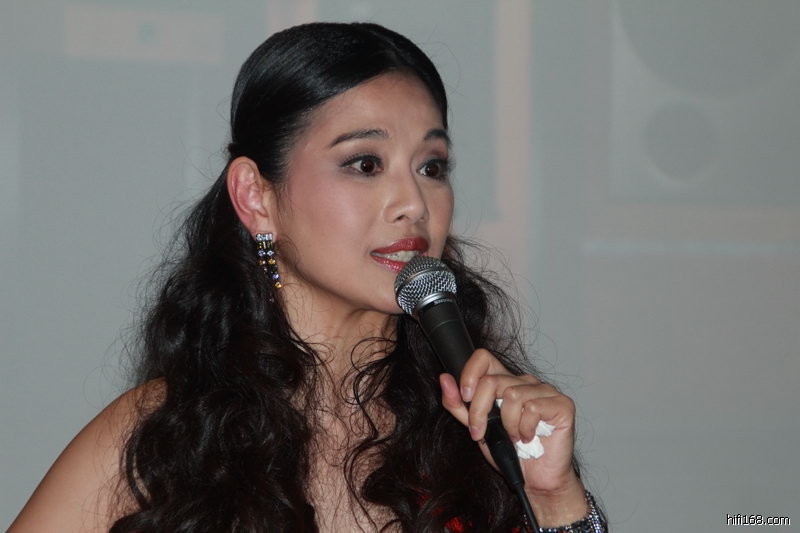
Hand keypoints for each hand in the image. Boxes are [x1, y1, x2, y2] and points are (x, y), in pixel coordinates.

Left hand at [439, 348, 587, 524]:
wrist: (536, 479)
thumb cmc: (510, 453)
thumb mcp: (477, 429)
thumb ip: (459, 406)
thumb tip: (444, 379)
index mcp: (505, 382)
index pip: (483, 357)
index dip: (470, 373)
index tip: (465, 397)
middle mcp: (525, 382)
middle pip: (491, 380)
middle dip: (479, 411)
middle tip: (482, 433)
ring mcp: (545, 391)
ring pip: (511, 395)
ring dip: (507, 425)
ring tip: (514, 437)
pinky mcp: (562, 404)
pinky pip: (532, 408)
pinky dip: (525, 429)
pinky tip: (529, 438)